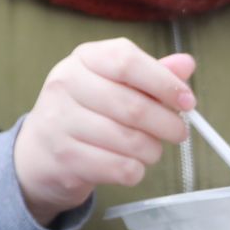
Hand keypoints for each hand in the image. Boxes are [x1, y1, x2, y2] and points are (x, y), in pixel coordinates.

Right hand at [14, 40, 195, 224]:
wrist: (40, 150)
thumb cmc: (89, 110)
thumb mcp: (117, 83)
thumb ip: (153, 74)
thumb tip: (186, 63)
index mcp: (84, 58)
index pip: (127, 61)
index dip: (165, 83)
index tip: (188, 102)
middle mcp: (66, 84)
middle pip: (134, 107)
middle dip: (168, 125)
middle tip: (178, 132)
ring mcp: (60, 122)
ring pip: (131, 141)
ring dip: (153, 150)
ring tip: (150, 148)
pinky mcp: (65, 158)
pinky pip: (121, 168)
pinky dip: (136, 170)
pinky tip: (130, 164)